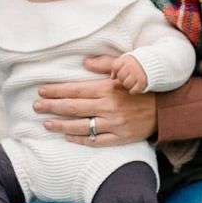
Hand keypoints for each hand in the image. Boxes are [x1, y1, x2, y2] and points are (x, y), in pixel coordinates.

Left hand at [36, 55, 157, 146]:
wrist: (166, 108)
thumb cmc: (142, 87)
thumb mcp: (125, 70)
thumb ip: (104, 65)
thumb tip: (84, 61)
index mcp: (108, 89)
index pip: (75, 91)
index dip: (56, 91)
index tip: (41, 91)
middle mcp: (108, 107)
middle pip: (73, 108)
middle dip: (52, 107)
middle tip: (36, 106)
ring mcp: (114, 125)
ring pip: (81, 127)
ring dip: (61, 125)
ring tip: (46, 123)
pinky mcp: (120, 138)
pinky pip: (96, 141)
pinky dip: (80, 139)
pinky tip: (67, 136)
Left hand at [111, 56, 148, 93]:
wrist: (155, 64)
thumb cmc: (137, 63)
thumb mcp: (127, 60)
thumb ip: (118, 66)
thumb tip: (112, 77)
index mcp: (127, 59)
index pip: (115, 66)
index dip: (115, 71)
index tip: (119, 72)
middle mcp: (132, 66)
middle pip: (120, 76)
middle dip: (123, 78)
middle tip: (128, 76)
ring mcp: (137, 74)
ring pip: (126, 84)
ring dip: (128, 84)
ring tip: (132, 81)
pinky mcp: (142, 82)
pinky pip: (133, 90)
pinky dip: (133, 90)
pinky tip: (136, 86)